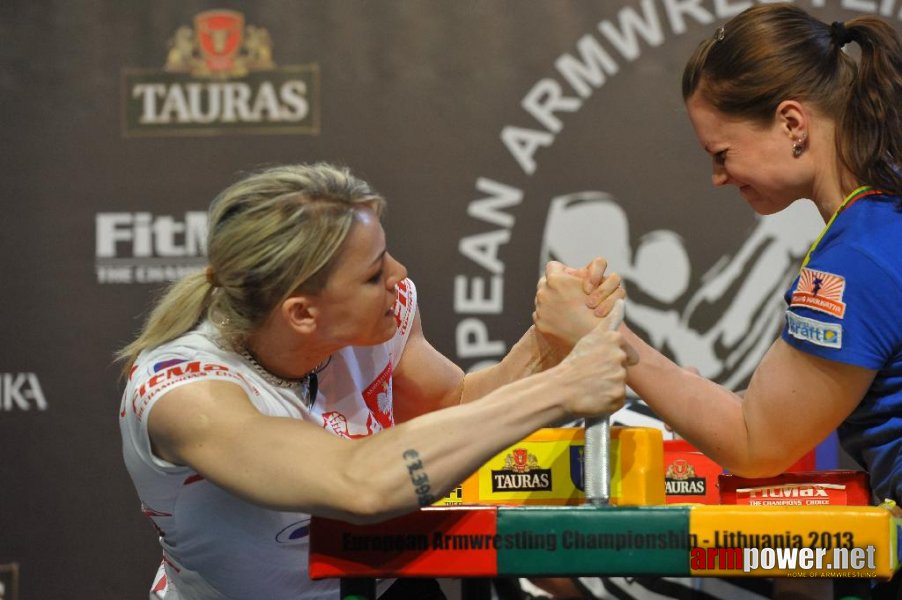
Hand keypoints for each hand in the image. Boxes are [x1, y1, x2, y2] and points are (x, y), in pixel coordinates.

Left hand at [534, 260, 622, 346]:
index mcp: (556, 280)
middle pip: (546, 282)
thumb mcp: (596, 284)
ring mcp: (540, 309)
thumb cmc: (600, 309)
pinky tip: (564, 321)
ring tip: (569, 312)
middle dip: (557, 287)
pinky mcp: (539, 325)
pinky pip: (540, 314)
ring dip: (553, 302)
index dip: (564, 272)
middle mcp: (544, 292)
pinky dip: (550, 316)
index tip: (571, 282)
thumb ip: (580, 274)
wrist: (595, 340)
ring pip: (542, 298)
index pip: (554, 266)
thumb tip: (568, 273)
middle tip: (571, 297)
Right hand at [557, 299, 637, 417]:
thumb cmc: (573, 363)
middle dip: (610, 372)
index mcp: (613, 338)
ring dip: (608, 386)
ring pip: (620, 382)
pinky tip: (595, 396)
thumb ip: (611, 320)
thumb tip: (622, 302)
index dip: (611, 358)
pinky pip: (618, 398)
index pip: (627, 351)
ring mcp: (620, 376)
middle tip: (591, 374)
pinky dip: (608, 400)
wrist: (560, 390)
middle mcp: (619, 355)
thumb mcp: (591, 337)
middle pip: (622, 367)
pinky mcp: (619, 395)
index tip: (598, 361)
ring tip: (591, 385)